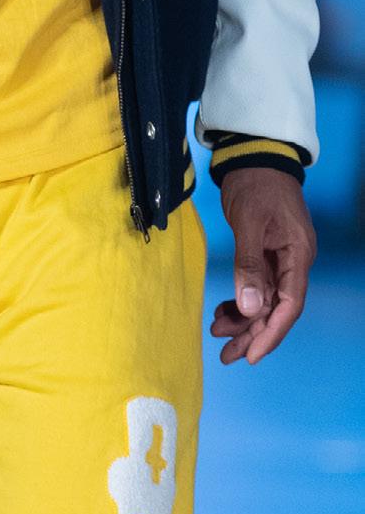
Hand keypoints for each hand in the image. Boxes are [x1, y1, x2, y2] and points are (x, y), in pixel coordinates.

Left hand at [211, 166, 315, 365]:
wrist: (255, 156)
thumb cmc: (256, 184)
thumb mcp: (249, 223)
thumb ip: (248, 266)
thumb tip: (250, 308)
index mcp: (297, 255)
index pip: (290, 305)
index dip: (271, 333)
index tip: (252, 355)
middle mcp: (293, 261)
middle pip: (276, 309)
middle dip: (252, 334)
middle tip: (227, 356)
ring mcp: (280, 259)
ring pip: (264, 301)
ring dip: (243, 320)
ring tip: (217, 332)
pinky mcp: (266, 255)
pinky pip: (256, 287)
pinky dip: (240, 301)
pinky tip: (223, 311)